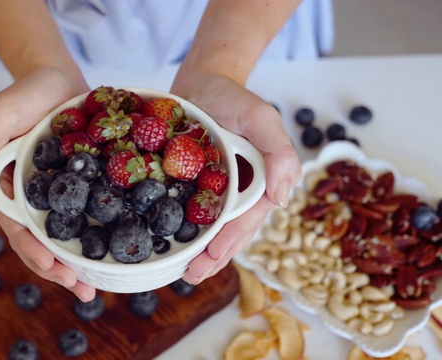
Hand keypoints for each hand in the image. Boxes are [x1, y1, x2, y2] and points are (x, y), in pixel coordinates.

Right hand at [0, 66, 95, 300]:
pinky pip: (90, 211)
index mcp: (8, 190)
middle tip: (82, 288)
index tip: (51, 266)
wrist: (55, 76)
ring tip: (97, 285)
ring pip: (67, 234)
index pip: (17, 229)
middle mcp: (33, 198)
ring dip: (80, 261)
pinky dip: (100, 232)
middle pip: (43, 242)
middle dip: (59, 269)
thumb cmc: (21, 95)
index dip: (32, 251)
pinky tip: (117, 249)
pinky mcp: (83, 184)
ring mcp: (59, 193)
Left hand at [170, 73, 301, 284]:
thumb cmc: (235, 98)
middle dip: (212, 256)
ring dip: (197, 252)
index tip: (213, 254)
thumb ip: (279, 153)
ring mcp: (212, 190)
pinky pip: (185, 209)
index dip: (230, 239)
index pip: (246, 218)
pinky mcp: (190, 183)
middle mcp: (236, 192)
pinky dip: (178, 227)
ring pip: (207, 228)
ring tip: (182, 272)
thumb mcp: (262, 118)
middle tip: (192, 275)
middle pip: (227, 231)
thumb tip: (282, 198)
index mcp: (257, 183)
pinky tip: (164, 243)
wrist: (203, 80)